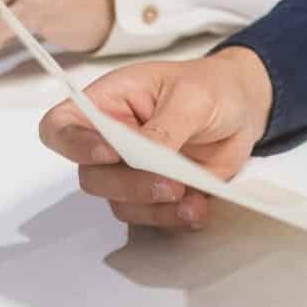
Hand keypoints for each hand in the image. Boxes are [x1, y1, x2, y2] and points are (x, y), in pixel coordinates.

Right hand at [36, 48, 274, 231]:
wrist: (244, 108)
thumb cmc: (211, 87)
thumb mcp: (192, 97)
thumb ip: (165, 127)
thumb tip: (144, 157)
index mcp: (108, 103)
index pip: (61, 127)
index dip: (74, 145)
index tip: (112, 153)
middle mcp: (111, 141)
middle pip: (92, 176)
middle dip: (129, 185)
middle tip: (170, 182)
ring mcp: (132, 171)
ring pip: (120, 203)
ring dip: (153, 207)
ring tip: (191, 198)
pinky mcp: (156, 194)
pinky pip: (152, 217)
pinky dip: (173, 218)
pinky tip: (197, 208)